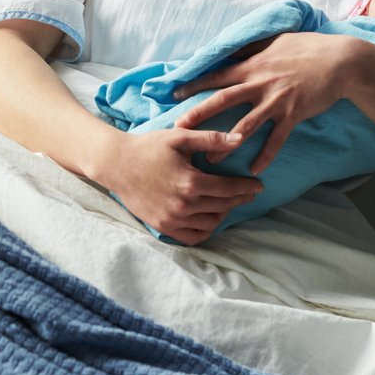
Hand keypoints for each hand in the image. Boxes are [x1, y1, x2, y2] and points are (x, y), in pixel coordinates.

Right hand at [91, 125, 263, 244]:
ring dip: (223, 214)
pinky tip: (210, 219)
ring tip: (228, 203)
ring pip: (210, 224)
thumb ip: (211, 139)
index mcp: (191, 182)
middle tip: (248, 193)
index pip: (229, 189)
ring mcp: (173, 219)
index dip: (246, 188)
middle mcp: (184, 205)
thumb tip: (240, 139)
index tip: (258, 186)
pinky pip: (192, 237)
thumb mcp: (180, 137)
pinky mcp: (163, 227)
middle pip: (223, 207)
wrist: (116, 164)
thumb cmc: (148, 147)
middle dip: (239, 200)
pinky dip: (205, 230)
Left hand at [173, 32, 361, 174]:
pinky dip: (265, 155)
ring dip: (225, 143)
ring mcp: (276, 100)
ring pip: (245, 126)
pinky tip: (254, 169)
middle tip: (178, 129)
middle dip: (198, 115)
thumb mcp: (275, 42)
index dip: (195, 84)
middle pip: (222, 100)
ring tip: (210, 161)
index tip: (174, 94)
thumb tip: (230, 51)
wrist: (340, 61)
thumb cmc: (308, 48)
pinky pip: (275, 139)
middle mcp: (260, 83)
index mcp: (253, 65)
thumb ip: (252, 49)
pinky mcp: (293, 114)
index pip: (217, 75)